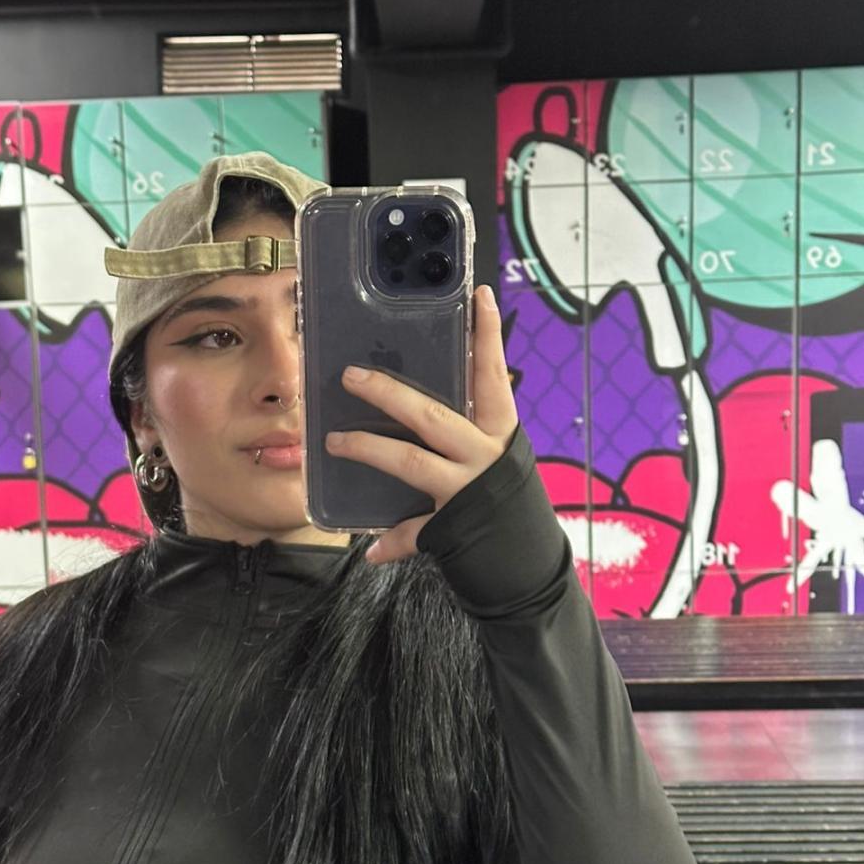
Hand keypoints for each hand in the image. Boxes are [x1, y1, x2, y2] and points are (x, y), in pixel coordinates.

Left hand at [326, 284, 519, 563]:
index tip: (480, 294)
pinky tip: (370, 550)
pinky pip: (412, 533)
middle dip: (388, 392)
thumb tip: (425, 406)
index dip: (488, 336)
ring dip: (368, 449)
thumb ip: (470, 432)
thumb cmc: (509, 505)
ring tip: (333, 440)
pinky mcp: (452, 529)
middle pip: (431, 415)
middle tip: (351, 375)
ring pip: (411, 462)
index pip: (493, 376)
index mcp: (501, 434)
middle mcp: (486, 457)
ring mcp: (467, 491)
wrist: (530, 568)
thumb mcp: (500, 460)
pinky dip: (390, 543)